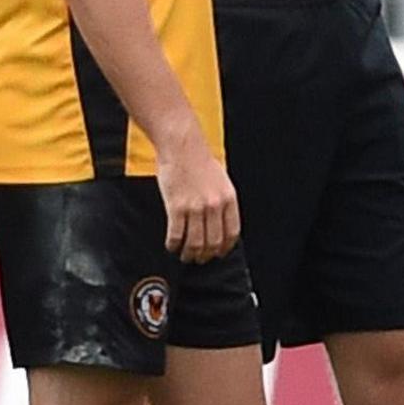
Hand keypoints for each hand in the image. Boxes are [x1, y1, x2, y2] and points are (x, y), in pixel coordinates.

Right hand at [156, 126, 239, 262]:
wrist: (181, 145)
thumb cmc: (198, 160)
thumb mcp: (221, 180)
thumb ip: (223, 202)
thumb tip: (221, 224)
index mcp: (228, 199)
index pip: (231, 234)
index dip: (224, 248)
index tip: (218, 253)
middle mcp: (214, 205)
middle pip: (213, 242)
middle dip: (206, 255)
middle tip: (199, 258)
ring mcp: (195, 207)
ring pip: (195, 243)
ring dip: (189, 254)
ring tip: (185, 255)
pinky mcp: (176, 207)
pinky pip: (176, 235)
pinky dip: (173, 245)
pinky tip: (172, 245)